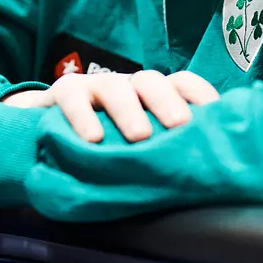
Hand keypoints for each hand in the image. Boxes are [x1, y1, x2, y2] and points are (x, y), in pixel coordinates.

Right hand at [1, 69, 218, 142]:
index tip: (216, 113)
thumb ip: (164, 152)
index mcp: (151, 97)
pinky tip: (92, 139)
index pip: (181, 83)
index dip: (199, 94)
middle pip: (151, 81)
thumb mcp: (137, 148)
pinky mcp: (64, 93)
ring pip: (115, 88)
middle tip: (179, 125)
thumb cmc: (107, 146)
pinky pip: (73, 98)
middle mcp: (127, 87)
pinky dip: (83, 116)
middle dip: (167, 101)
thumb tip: (208, 180)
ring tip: (139, 137)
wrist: (47, 136)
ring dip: (129, 110)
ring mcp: (95, 87)